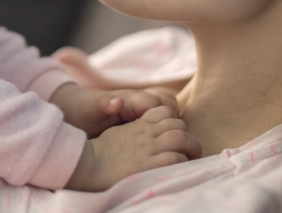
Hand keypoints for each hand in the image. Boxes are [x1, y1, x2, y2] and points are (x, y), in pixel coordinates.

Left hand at [50, 82, 178, 136]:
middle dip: (173, 122)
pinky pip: (163, 121)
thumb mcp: (90, 110)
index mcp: (131, 99)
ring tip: (166, 145)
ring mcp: (144, 110)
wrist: (78, 112)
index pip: (158, 103)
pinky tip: (160, 146)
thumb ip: (103, 104)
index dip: (164, 117)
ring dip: (172, 126)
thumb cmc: (84, 111)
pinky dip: (166, 130)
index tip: (160, 134)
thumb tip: (117, 102)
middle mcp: (141, 102)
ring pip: (170, 112)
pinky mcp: (143, 119)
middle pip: (169, 106)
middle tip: (167, 143)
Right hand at [65, 105, 200, 191]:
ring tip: (192, 158)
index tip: (176, 134)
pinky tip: (181, 168)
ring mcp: (148, 147)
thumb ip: (135, 129)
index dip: (173, 121)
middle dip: (187, 135)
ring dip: (192, 148)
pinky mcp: (150, 164)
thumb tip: (139, 128)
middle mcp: (146, 133)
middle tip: (190, 149)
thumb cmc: (101, 152)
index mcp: (138, 124)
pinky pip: (176, 158)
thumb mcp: (118, 133)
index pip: (165, 111)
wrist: (88, 165)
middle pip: (177, 124)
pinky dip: (183, 162)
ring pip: (181, 138)